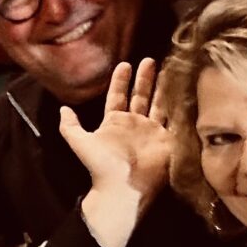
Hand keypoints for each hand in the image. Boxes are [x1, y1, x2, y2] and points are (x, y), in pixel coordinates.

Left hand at [62, 59, 168, 246]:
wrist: (124, 187)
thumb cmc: (102, 165)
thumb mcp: (81, 143)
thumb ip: (71, 127)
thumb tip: (63, 109)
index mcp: (115, 122)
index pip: (117, 96)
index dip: (120, 81)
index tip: (124, 64)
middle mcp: (135, 124)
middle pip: (141, 96)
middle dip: (145, 79)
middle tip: (149, 60)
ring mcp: (153, 131)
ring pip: (159, 104)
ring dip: (163, 88)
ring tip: (170, 69)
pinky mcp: (168, 139)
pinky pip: (174, 118)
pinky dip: (178, 105)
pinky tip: (183, 89)